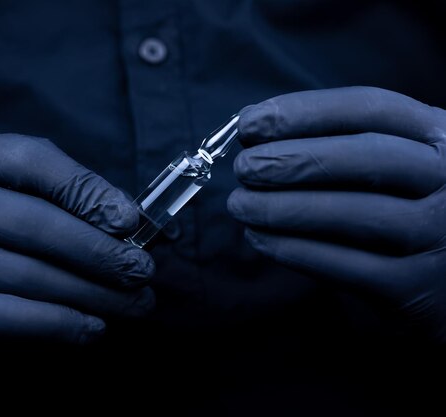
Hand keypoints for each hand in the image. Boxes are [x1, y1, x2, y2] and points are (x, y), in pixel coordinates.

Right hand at [0, 134, 154, 362]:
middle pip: (30, 221)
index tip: (131, 221)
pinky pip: (2, 313)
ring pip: (22, 271)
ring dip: (87, 292)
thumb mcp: (9, 205)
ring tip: (131, 304)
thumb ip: (59, 205)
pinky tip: (91, 328)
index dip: (87, 190)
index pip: (34, 161)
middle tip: (141, 272)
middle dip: (97, 250)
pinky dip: (55, 323)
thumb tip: (130, 225)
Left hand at [228, 87, 445, 342]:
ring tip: (240, 204)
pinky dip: (294, 250)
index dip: (302, 111)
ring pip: (350, 213)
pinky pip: (344, 266)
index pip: (369, 107)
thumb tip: (257, 128)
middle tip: (243, 167)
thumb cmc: (412, 206)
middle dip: (290, 159)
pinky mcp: (415, 288)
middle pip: (362, 157)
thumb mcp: (402, 161)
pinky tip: (260, 239)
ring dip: (282, 207)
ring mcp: (438, 235)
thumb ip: (345, 141)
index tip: (250, 122)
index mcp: (442, 135)